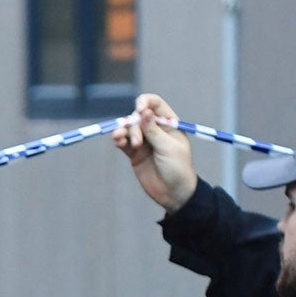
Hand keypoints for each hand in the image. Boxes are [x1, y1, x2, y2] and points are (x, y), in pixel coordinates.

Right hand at [114, 93, 197, 213]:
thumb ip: (154, 130)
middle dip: (134, 124)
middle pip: (138, 116)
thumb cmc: (178, 168)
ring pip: (129, 129)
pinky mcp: (135, 154)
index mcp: (169, 124)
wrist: (173, 194)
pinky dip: (119, 140)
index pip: (155, 104)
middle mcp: (155, 129)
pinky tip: (118, 142)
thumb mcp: (168, 147)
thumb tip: (144, 112)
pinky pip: (124, 142)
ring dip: (124, 132)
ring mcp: (144, 141)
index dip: (145, 102)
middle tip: (137, 142)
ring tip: (122, 141)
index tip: (139, 109)